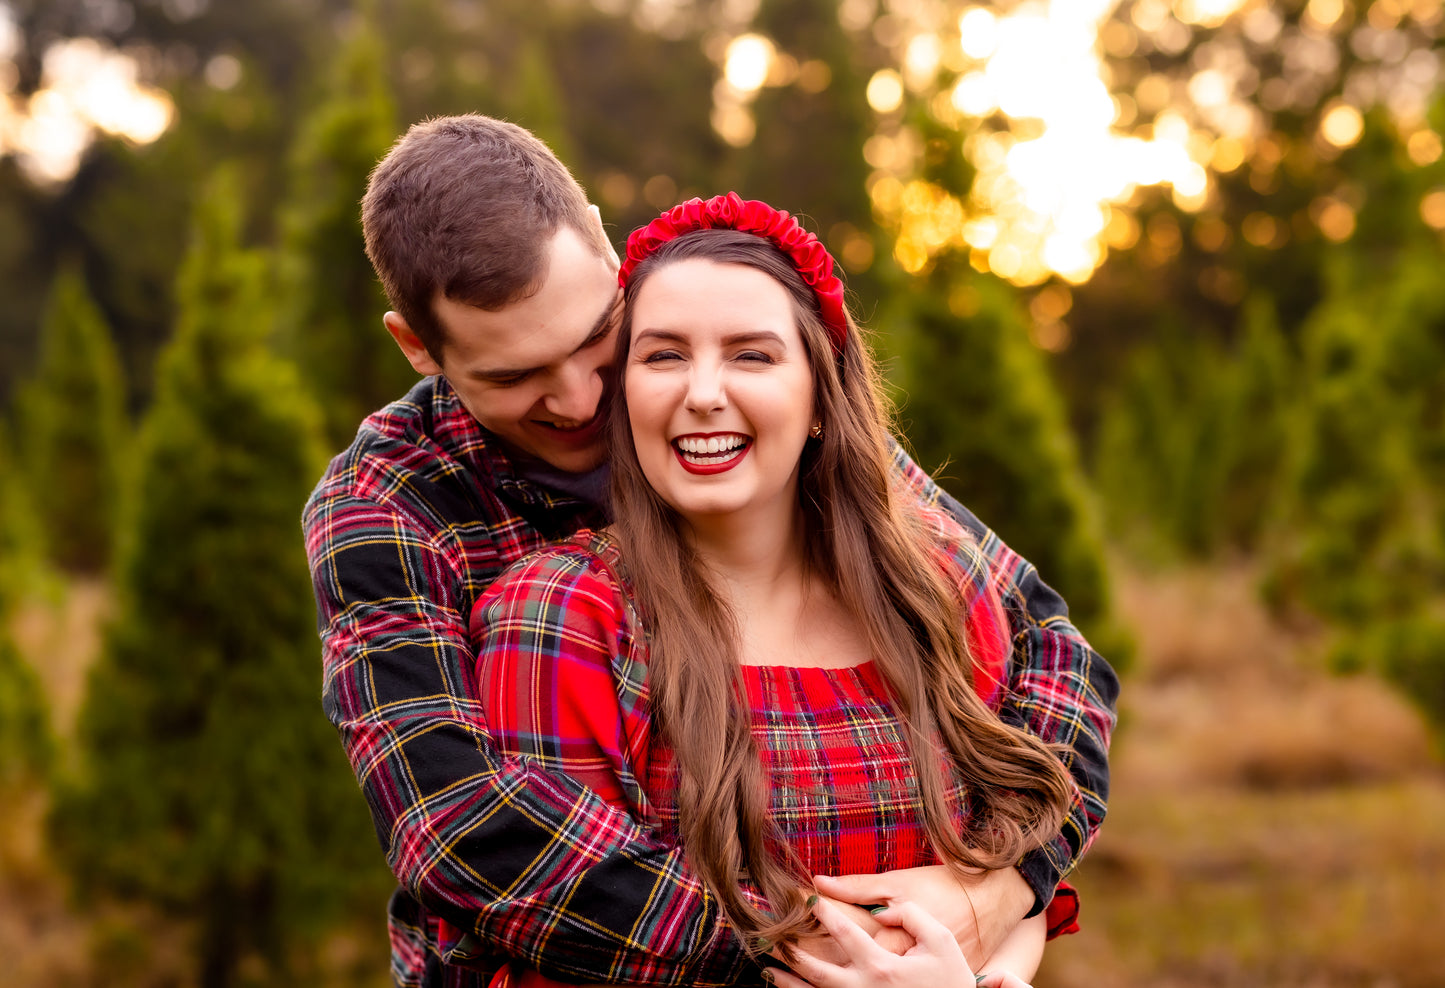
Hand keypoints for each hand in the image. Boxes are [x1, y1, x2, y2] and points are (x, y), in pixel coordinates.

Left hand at [764, 896, 985, 987]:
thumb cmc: (952, 978)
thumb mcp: (941, 939)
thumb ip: (910, 916)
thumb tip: (880, 912)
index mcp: (883, 967)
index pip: (844, 932)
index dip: (822, 913)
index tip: (806, 899)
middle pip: (817, 972)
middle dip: (790, 955)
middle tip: (769, 938)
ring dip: (790, 984)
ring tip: (767, 970)